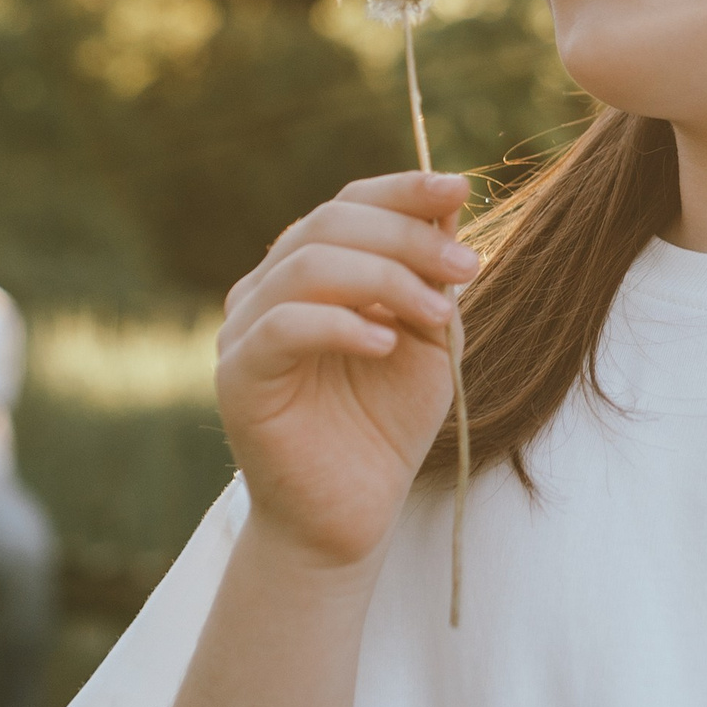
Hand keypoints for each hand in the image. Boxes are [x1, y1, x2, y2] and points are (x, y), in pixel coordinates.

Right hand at [214, 171, 472, 572]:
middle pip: (330, 224)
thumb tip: (448, 201)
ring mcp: (245, 329)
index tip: (460, 190)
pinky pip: (283, 326)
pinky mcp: (238, 376)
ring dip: (386, 279)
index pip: (348, 203)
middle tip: (467, 268)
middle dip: (408, 237)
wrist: (349, 516)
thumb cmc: (384, 427)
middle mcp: (268, 289)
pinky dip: (340, 325)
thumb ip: (430, 276)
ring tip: (440, 314)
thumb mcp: (426, 338)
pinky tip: (385, 345)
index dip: (403, 189)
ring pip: (307, 265)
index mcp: (309, 270)